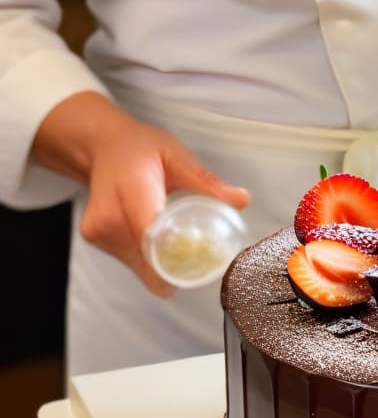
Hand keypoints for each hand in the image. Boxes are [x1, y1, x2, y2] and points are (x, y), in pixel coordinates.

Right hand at [31, 92, 248, 295]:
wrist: (101, 147)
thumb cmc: (139, 149)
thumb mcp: (177, 156)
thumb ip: (207, 181)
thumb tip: (241, 199)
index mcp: (131, 191)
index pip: (152, 237)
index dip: (180, 256)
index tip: (205, 258)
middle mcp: (108, 218)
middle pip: (151, 262)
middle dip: (181, 265)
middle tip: (204, 253)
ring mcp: (99, 233)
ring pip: (144, 270)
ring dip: (167, 266)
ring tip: (182, 243)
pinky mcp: (95, 241)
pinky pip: (134, 265)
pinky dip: (153, 263)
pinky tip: (163, 243)